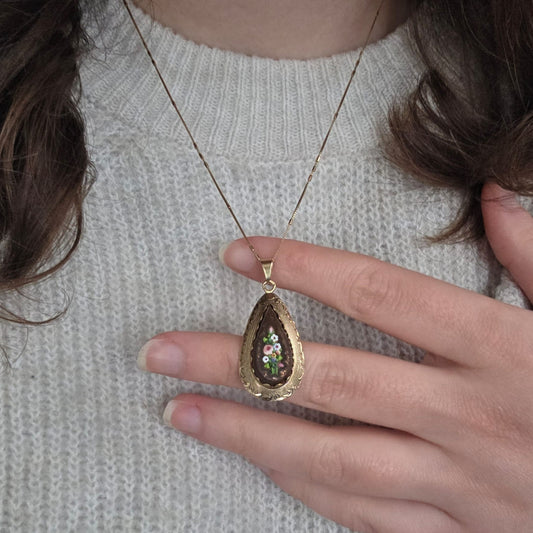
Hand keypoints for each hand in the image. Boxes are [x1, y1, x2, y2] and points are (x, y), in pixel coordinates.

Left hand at [138, 183, 532, 532]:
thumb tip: (494, 192)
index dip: (303, 267)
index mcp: (497, 348)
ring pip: (326, 454)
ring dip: (245, 432)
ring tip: (178, 411)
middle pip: (325, 377)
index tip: (243, 252)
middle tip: (161, 349)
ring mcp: (452, 481)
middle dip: (236, 359)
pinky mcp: (450, 531)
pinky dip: (301, 484)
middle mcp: (462, 412)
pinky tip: (255, 462)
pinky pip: (359, 511)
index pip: (376, 293)